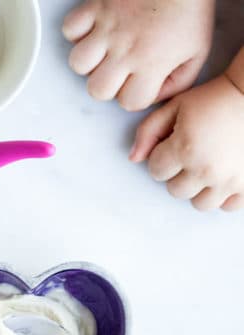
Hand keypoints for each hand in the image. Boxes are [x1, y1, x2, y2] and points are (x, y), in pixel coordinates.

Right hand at [62, 0, 214, 110]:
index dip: (134, 97)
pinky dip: (77, 33)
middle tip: (118, 72)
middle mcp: (126, 49)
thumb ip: (178, 84)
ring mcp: (108, 28)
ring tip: (102, 53)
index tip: (141, 83)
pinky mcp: (96, 6)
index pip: (129, 103)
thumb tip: (152, 97)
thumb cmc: (189, 10)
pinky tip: (93, 32)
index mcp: (152, 63)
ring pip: (78, 64)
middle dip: (107, 86)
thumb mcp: (197, 53)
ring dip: (88, 62)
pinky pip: (70, 29)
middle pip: (97, 91)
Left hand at [130, 72, 243, 210]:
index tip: (174, 146)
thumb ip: (148, 132)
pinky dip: (225, 195)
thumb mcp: (175, 107)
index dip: (162, 158)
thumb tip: (133, 159)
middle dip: (179, 175)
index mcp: (184, 148)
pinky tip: (225, 177)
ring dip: (200, 189)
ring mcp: (230, 180)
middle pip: (175, 190)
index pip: (156, 171)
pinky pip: (228, 206)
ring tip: (208, 167)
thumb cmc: (215, 99)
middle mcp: (206, 169)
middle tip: (193, 155)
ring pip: (200, 203)